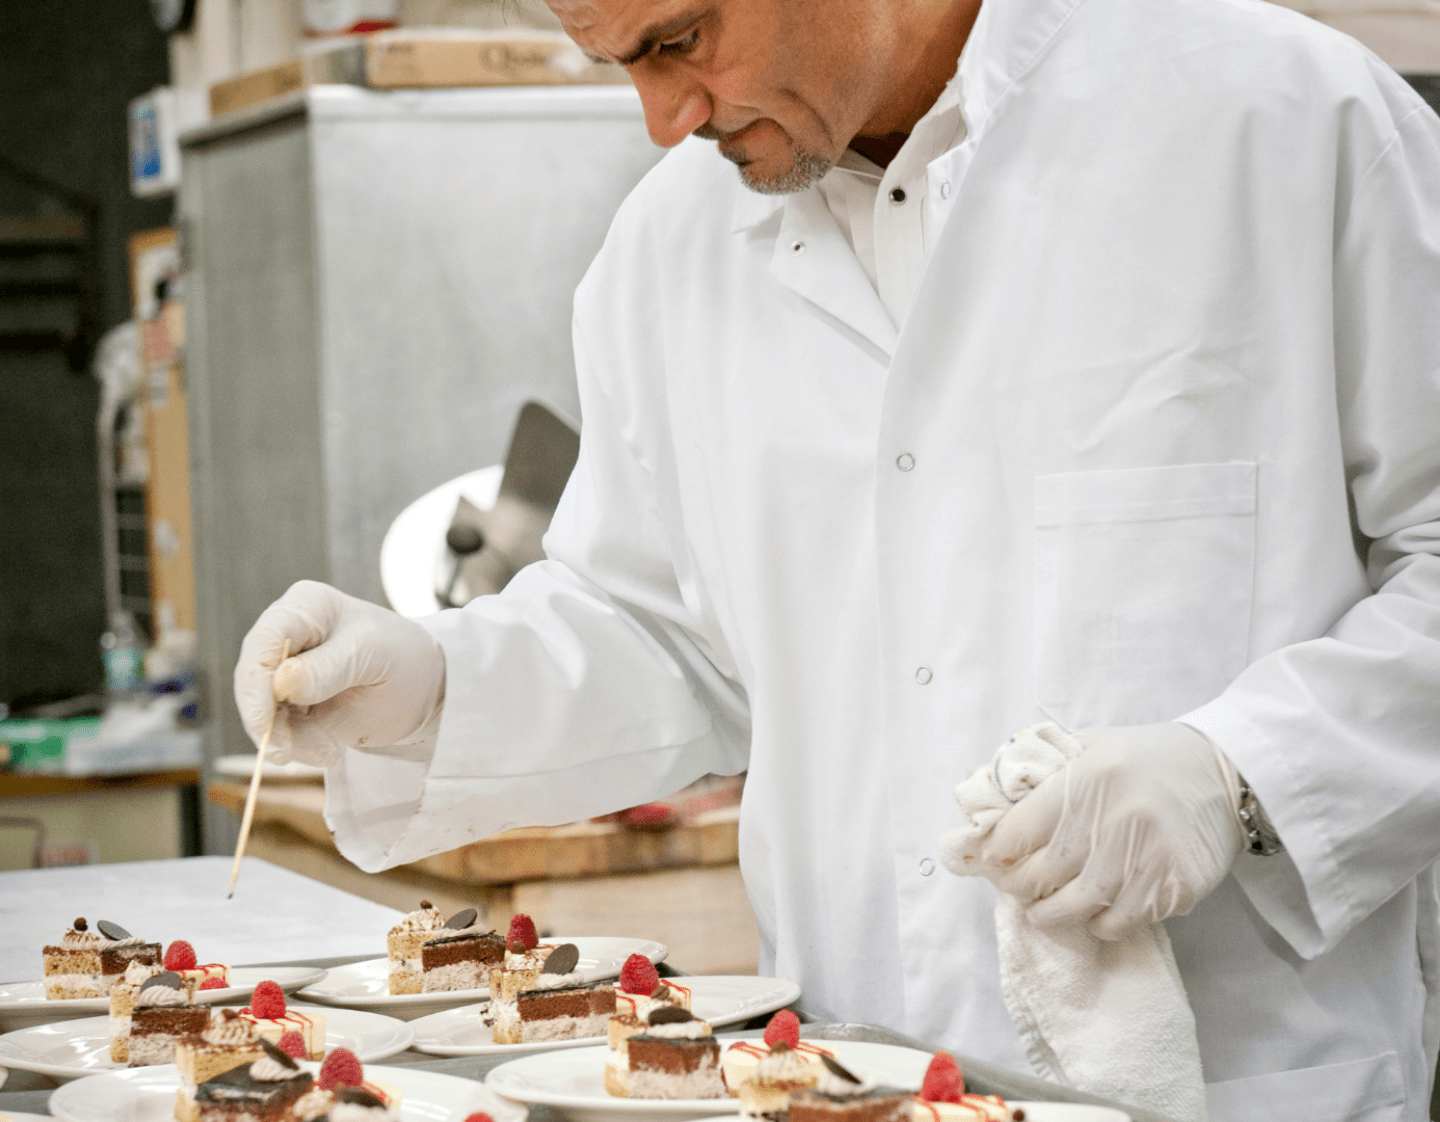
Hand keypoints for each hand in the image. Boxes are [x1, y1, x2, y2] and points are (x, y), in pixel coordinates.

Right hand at [233, 580, 445, 766]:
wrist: (428, 689)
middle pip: (253, 679)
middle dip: (267, 720)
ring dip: (288, 739)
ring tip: (330, 751)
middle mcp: (289, 636)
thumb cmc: (405, 657)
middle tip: (284, 754)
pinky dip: (300, 747)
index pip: (265, 641)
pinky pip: (281, 730)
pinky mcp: (295, 704)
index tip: (263, 722)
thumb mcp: (374, 656)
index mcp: (306, 607)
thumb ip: (329, 667)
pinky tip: (331, 750)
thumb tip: (281, 682)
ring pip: (263, 711)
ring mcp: (288, 672)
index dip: (255, 683)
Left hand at [982, 723, 1244, 940]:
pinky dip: (1101, 925)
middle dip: (1020, 886)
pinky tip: (1095, 916)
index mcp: (1086, 777)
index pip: (1019, 829)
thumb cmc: (1147, 758)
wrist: (1226, 772)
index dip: (998, 851)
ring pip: (1077, 906)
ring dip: (1051, 916)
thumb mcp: (1093, 744)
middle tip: (1016, 888)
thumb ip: (1047, 768)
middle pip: (1042, 873)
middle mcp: (1113, 817)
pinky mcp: (1176, 886)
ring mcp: (1146, 856)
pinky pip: (1122, 921)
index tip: (992, 859)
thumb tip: (988, 790)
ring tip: (1042, 914)